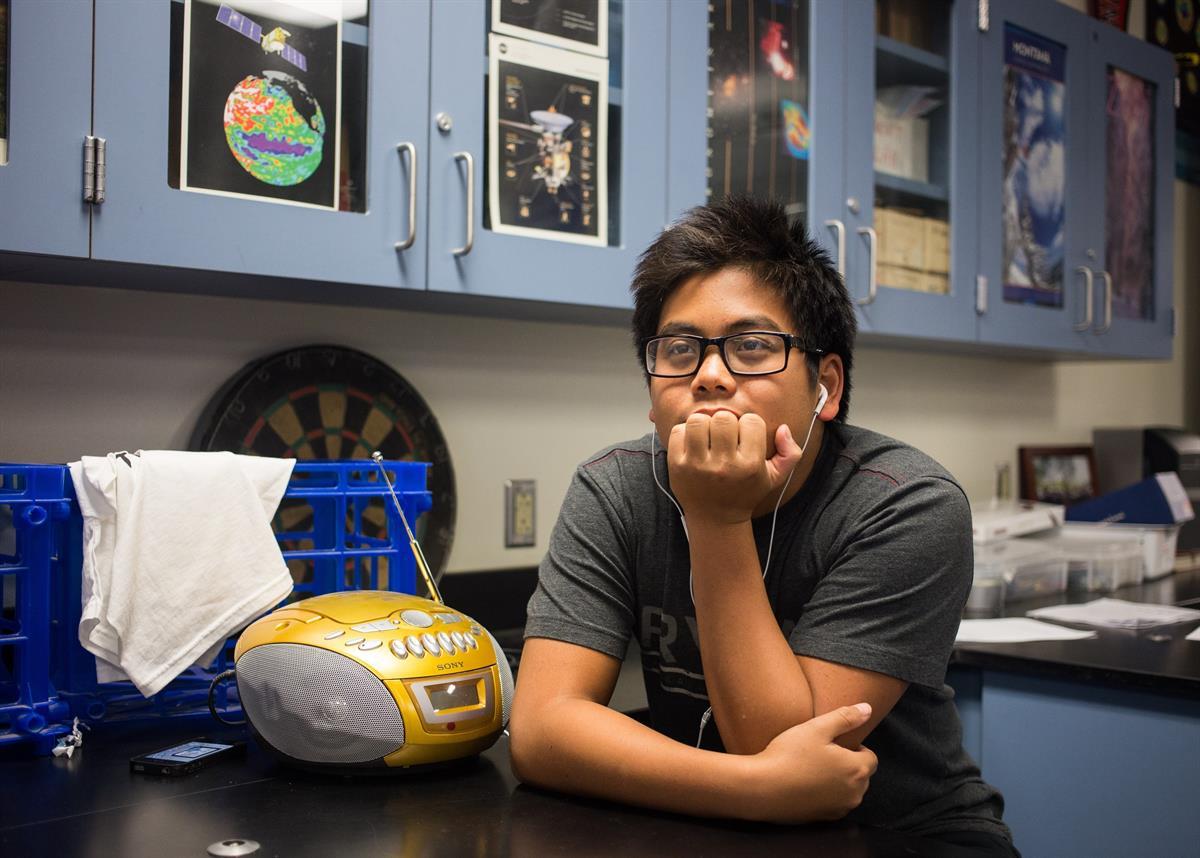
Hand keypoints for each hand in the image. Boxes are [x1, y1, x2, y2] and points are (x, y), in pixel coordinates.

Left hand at [666, 412, 802, 524]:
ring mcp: (697, 465)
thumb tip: (783, 428)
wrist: (715, 519)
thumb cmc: (745, 492)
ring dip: (704, 425)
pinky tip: (693, 445)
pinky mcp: (677, 465)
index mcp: (749, 465)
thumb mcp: (775, 478)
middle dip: (726, 423)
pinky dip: (684, 433)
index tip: (746, 439)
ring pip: (699, 420)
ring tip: (708, 438)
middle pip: (724, 417)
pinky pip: (678, 431)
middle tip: (725, 437)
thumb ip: (790, 453)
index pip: (752, 421)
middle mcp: (724, 465)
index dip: (749, 426)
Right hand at [744, 703, 877, 823]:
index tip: (833, 743)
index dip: (854, 747)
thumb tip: (868, 708)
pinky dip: (826, 794)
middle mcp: (854, 793)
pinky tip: (805, 784)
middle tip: (821, 753)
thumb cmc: (789, 755)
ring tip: (812, 768)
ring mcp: (840, 809)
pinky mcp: (824, 819)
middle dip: (848, 764)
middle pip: (862, 775)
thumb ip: (845, 717)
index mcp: (857, 769)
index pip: (871, 757)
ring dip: (838, 780)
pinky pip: (834, 803)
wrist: (762, 788)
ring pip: (849, 790)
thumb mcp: (816, 728)